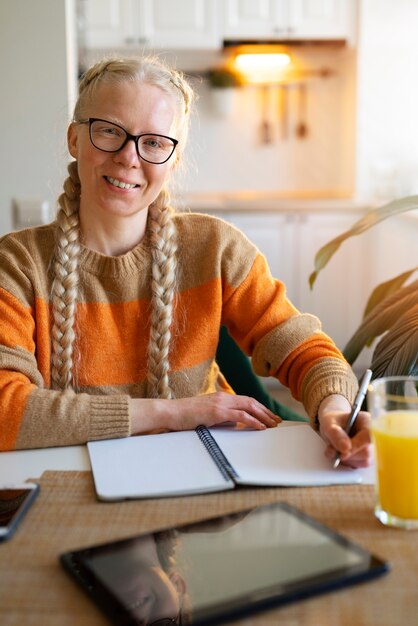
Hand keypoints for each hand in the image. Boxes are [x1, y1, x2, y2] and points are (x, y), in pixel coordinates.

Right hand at [130, 392, 279, 434]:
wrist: (170, 412)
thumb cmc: (184, 416)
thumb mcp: (205, 415)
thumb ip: (220, 417)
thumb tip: (234, 424)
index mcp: (220, 397)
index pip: (245, 400)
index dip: (259, 407)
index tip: (269, 415)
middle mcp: (222, 397)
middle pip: (251, 402)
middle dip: (266, 411)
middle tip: (277, 420)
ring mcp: (220, 403)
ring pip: (249, 407)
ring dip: (264, 416)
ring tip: (273, 424)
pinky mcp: (217, 412)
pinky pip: (240, 416)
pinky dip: (253, 421)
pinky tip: (261, 427)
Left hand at [317, 394, 371, 467]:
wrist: (332, 426)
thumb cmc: (332, 421)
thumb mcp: (328, 423)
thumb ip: (334, 433)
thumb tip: (345, 448)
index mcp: (366, 420)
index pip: (368, 436)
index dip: (356, 446)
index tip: (342, 453)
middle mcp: (372, 434)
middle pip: (366, 452)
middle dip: (347, 454)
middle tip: (332, 448)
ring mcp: (371, 447)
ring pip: (364, 461)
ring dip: (346, 459)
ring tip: (335, 449)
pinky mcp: (367, 457)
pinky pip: (359, 465)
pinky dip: (347, 463)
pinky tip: (340, 454)